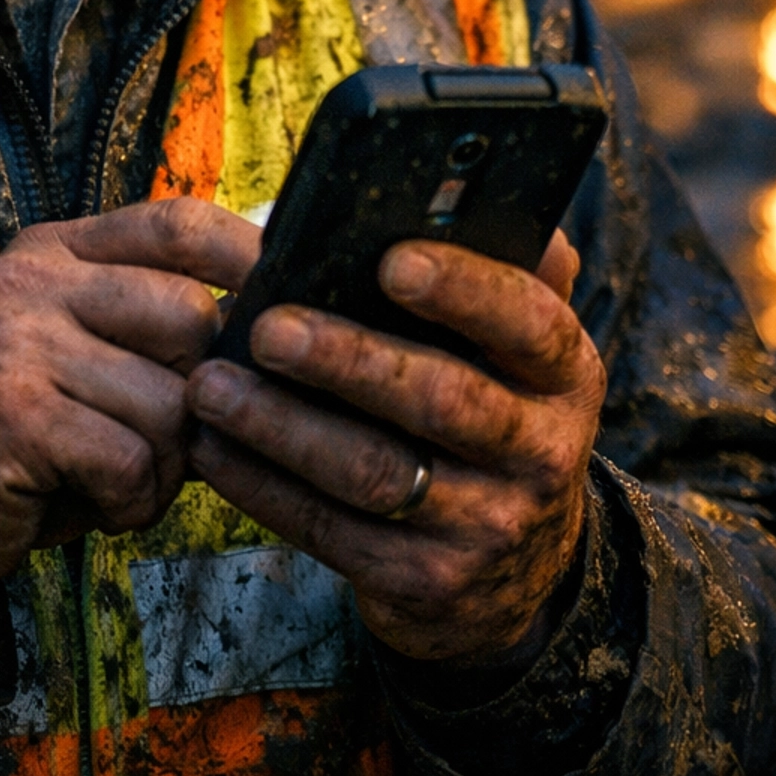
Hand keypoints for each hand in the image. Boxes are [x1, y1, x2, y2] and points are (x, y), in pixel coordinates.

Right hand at [0, 200, 258, 588]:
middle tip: (165, 441)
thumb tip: (270, 332)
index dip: (248, 256)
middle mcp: (32, 282)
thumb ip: (144, 325)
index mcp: (54, 252)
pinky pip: (130, 460)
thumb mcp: (69, 348)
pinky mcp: (10, 416)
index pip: (176, 222)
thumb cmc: (12, 429)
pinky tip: (95, 503)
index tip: (288, 304)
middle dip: (201, 396)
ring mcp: (16, 344)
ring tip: (118, 481)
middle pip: (191, 316)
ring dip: (165, 467)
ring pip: (170, 402)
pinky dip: (130, 501)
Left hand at [184, 230, 605, 662]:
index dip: (464, 289)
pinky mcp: (424, 582)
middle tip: (264, 325)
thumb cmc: (494, 418)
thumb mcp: (523, 357)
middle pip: (440, 399)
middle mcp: (539, 454)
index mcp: (564, 376)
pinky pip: (330, 531)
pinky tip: (212, 448)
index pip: (528, 322)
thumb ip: (511, 276)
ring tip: (211, 385)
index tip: (391, 259)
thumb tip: (481, 193)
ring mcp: (485, 527)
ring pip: (372, 472)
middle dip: (346, 359)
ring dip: (281, 427)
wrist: (517, 577)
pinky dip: (263, 488)